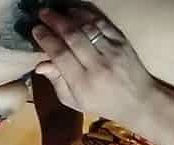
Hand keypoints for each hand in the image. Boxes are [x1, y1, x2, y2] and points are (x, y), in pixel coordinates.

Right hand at [32, 6, 157, 124]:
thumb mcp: (74, 101)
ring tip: (57, 11)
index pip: (61, 56)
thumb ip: (57, 82)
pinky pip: (102, 24)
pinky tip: (75, 12)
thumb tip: (40, 65)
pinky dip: (87, 15)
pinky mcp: (122, 42)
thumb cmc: (101, 103)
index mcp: (82, 83)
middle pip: (73, 37)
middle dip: (55, 22)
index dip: (47, 40)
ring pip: (88, 28)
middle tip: (43, 13)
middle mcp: (97, 65)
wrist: (137, 100)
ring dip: (70, 16)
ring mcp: (112, 52)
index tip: (36, 30)